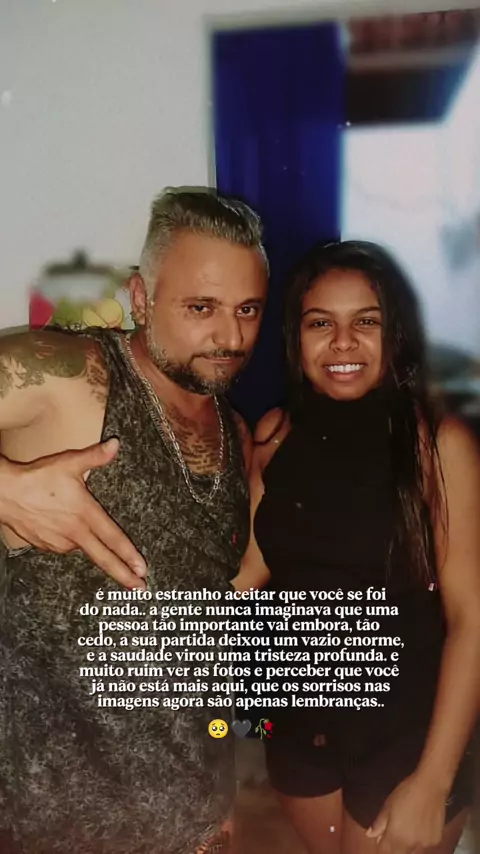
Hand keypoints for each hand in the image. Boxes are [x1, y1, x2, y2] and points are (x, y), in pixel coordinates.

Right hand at [0, 439, 146, 587]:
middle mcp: (74, 532)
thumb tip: (114, 445)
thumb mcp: (69, 463)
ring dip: (92, 550)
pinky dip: (72, 543)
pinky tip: (68, 531)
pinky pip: (65, 547)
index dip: (129, 554)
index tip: (142, 569)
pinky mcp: (46, 546)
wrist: (4, 494)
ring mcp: (59, 543)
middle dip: (123, 574)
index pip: (113, 538)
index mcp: (85, 514)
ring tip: (90, 538)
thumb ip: (95, 456)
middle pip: (103, 558)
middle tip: (139, 588)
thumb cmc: (37, 478)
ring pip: (83, 549)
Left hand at [367, 772, 445, 852]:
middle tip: (395, 834)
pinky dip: (420, 841)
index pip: (384, 852)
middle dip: (394, 848)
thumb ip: (380, 823)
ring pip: (412, 851)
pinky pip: (424, 846)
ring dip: (407, 846)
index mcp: (396, 837)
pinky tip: (420, 828)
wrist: (431, 786)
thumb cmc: (406, 792)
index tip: (381, 841)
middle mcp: (411, 845)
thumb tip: (371, 835)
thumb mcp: (388, 805)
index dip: (381, 847)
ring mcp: (425, 844)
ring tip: (408, 829)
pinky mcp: (436, 841)